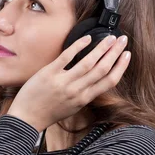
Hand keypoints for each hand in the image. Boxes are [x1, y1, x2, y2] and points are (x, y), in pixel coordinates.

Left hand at [7, 34, 130, 131]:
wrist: (27, 117)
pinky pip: (67, 56)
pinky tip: (87, 38)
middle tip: (122, 40)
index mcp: (84, 99)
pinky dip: (78, 46)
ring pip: (88, 62)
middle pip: (102, 69)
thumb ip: (84, 94)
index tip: (127, 55)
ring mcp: (63, 82)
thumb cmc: (49, 112)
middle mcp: (76, 91)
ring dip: (102, 48)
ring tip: (110, 38)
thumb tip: (95, 80)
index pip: (109, 81)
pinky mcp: (49, 73)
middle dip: (115, 52)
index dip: (121, 67)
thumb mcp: (72, 107)